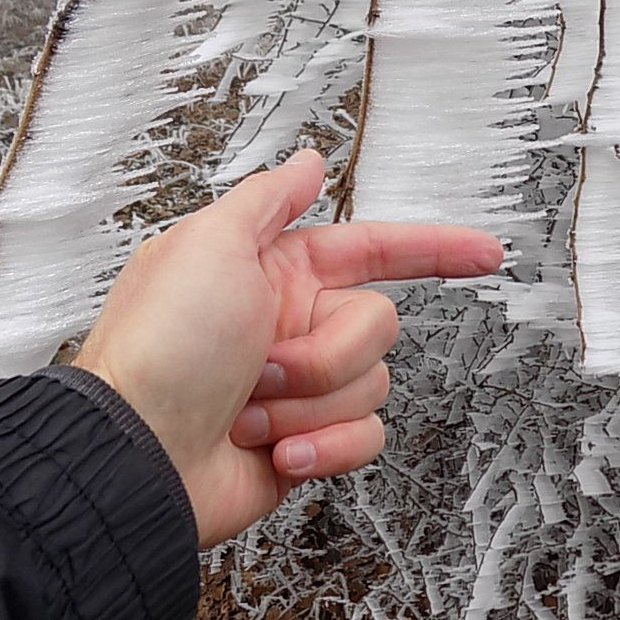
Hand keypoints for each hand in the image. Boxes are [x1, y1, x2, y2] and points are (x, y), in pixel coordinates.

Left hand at [72, 149, 502, 547]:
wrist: (134, 457)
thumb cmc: (158, 349)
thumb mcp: (206, 244)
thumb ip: (267, 199)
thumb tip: (307, 162)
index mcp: (275, 271)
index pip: (375, 248)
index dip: (434, 249)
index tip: (485, 253)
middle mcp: (292, 326)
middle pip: (377, 324)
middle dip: (326, 353)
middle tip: (263, 366)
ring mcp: (300, 389)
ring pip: (371, 384)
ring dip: (311, 403)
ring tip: (250, 411)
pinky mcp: (308, 443)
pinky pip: (364, 438)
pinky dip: (323, 448)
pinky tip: (276, 453)